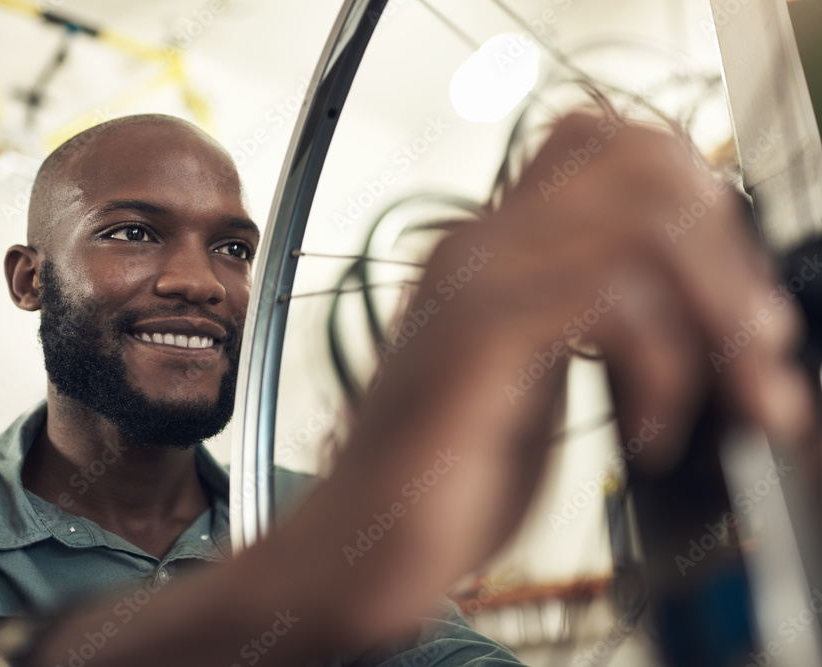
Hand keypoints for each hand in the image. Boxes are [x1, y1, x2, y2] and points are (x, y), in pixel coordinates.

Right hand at [279, 111, 815, 646]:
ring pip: (642, 225)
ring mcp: (473, 282)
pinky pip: (609, 300)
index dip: (695, 196)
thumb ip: (593, 321)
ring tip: (733, 396)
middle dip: (730, 261)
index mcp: (497, 250)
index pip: (610, 143)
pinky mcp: (475, 337)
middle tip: (757, 349)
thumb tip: (710, 305)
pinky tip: (650, 433)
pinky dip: (665, 370)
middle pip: (644, 167)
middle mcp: (480, 246)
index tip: (727, 290)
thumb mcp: (540, 379)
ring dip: (718, 317)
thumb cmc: (446, 475)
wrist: (357, 542)